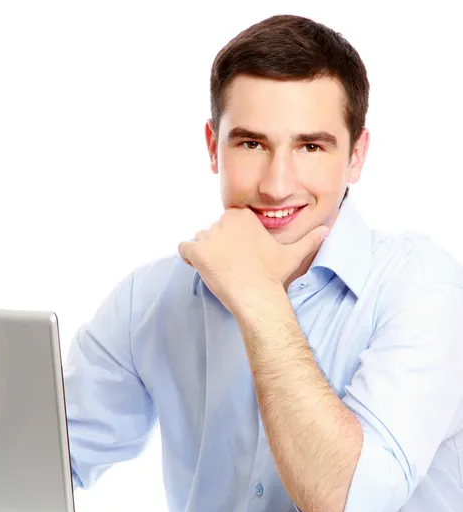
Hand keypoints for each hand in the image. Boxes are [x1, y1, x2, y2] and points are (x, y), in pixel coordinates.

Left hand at [178, 208, 328, 314]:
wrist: (257, 295)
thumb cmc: (272, 275)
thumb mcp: (292, 254)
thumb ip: (308, 240)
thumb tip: (327, 231)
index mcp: (242, 216)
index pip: (227, 223)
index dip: (232, 239)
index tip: (240, 255)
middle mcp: (224, 220)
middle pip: (213, 231)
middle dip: (219, 247)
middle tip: (232, 266)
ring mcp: (209, 235)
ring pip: (200, 240)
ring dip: (205, 253)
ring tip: (220, 269)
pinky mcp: (197, 251)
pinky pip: (184, 249)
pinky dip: (188, 257)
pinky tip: (201, 267)